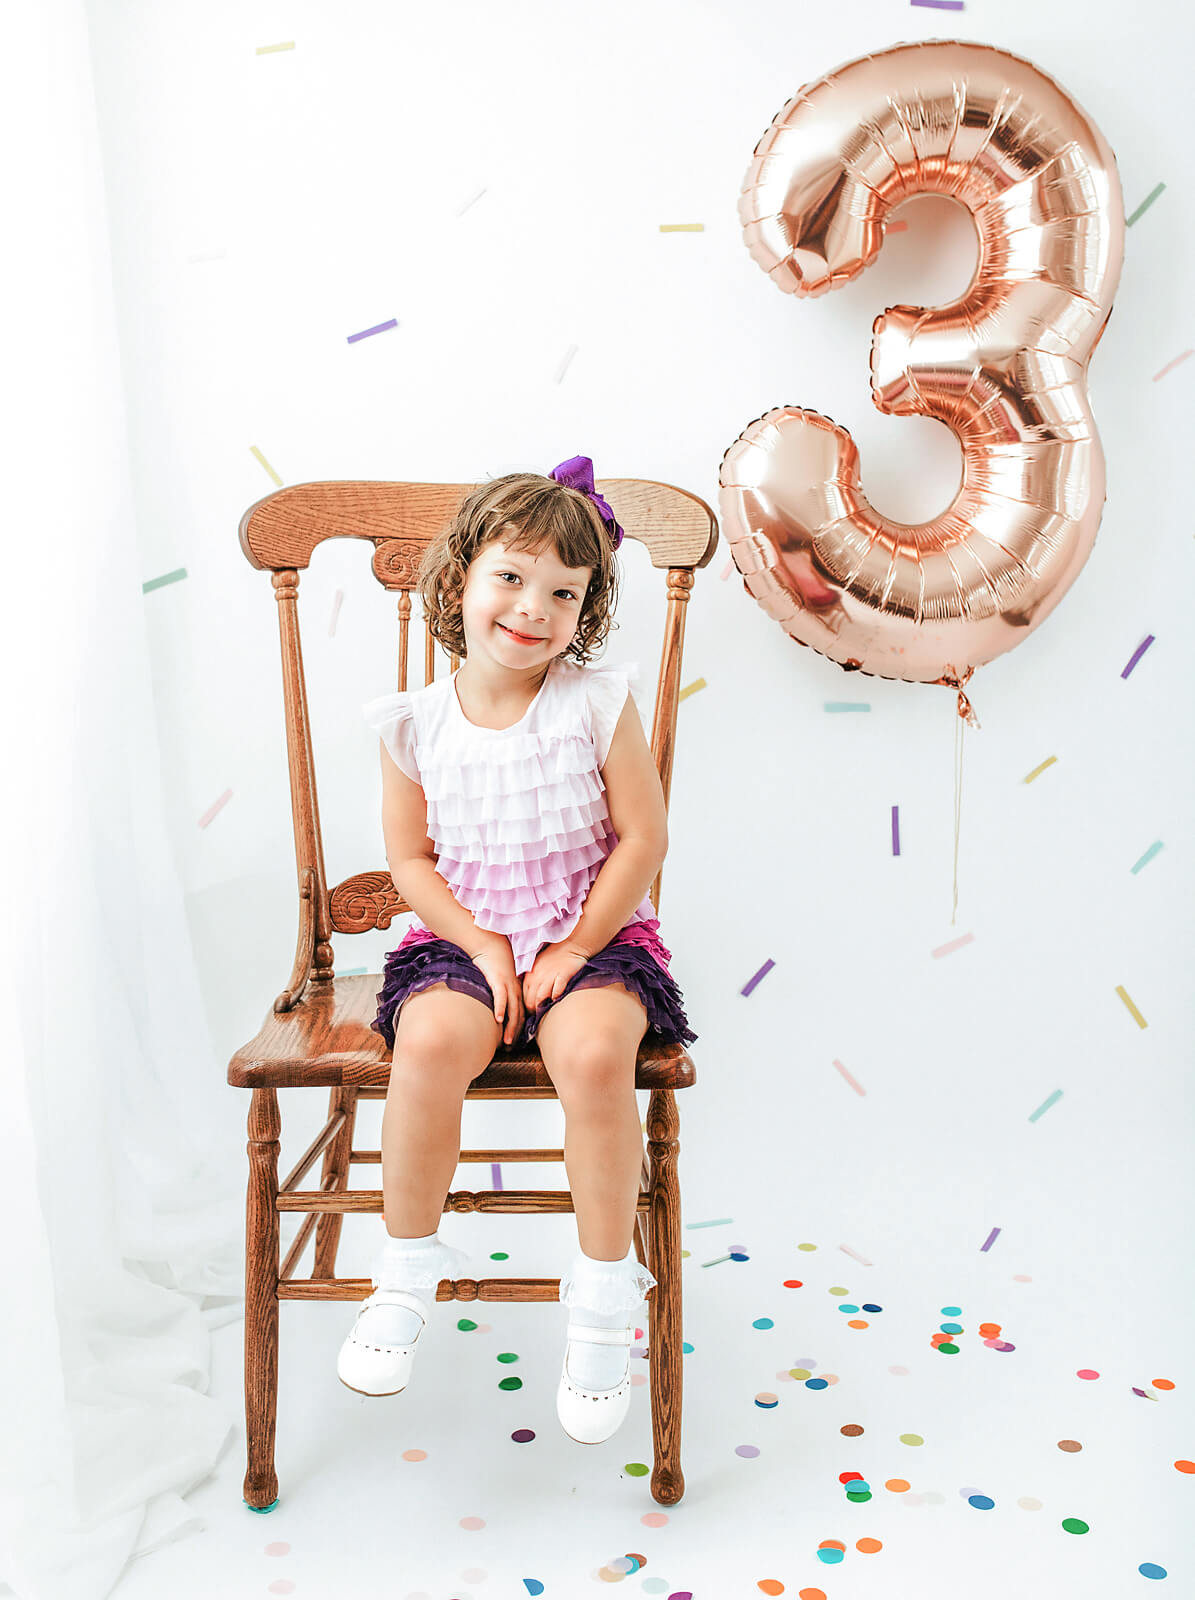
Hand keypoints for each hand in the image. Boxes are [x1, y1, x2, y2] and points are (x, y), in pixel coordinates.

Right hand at [468, 933, 524, 1047]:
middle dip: (516, 1033)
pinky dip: (501, 1009)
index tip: (513, 1043)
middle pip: (519, 1016)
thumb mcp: (500, 981)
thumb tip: (495, 1008)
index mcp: (517, 992)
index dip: (518, 1030)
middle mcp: (515, 991)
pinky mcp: (499, 980)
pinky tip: (498, 1020)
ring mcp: (508, 986)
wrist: (491, 946)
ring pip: (513, 1010)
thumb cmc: (494, 964)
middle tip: (511, 1048)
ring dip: (510, 1027)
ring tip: (507, 1041)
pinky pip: (501, 997)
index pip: (521, 1015)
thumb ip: (500, 994)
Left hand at [521, 939, 590, 1012]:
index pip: (523, 997)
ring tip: (547, 1013)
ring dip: (543, 1007)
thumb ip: (532, 981)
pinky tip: (558, 1000)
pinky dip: (556, 997)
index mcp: (530, 976)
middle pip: (530, 1000)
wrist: (571, 944)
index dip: (526, 1008)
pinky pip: (557, 990)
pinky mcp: (563, 975)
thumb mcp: (538, 968)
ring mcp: (550, 976)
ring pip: (540, 997)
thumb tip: (526, 997)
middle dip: (533, 1011)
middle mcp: (538, 977)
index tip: (531, 1014)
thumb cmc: (554, 958)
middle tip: (539, 1018)